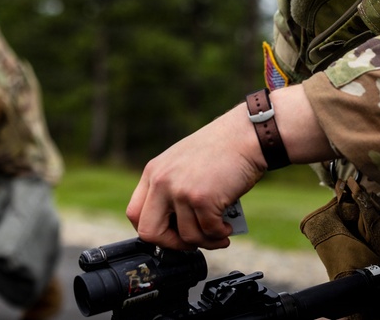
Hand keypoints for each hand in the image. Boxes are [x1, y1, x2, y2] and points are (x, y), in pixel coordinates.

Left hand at [126, 103, 264, 250]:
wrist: (245, 135)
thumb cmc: (221, 150)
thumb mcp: (181, 164)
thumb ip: (170, 190)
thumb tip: (173, 227)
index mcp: (153, 172)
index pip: (134, 214)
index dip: (152, 231)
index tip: (171, 233)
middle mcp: (161, 181)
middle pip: (148, 232)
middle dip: (172, 244)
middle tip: (190, 243)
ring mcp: (180, 190)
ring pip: (186, 237)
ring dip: (206, 241)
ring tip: (219, 233)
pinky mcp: (202, 199)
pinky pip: (208, 232)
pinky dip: (220, 235)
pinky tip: (227, 227)